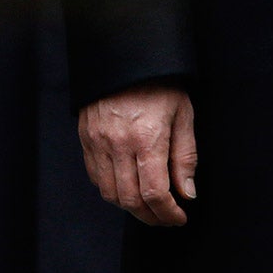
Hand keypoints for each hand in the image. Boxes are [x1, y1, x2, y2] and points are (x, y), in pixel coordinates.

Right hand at [78, 84, 196, 226]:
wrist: (125, 54)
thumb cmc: (159, 84)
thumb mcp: (183, 116)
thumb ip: (185, 157)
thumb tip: (186, 193)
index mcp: (147, 138)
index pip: (154, 193)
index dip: (168, 214)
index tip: (179, 217)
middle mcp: (118, 143)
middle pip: (130, 199)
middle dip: (151, 217)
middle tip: (165, 217)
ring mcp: (97, 140)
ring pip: (109, 192)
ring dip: (130, 206)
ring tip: (147, 205)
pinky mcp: (85, 136)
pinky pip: (94, 175)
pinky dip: (111, 189)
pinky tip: (126, 185)